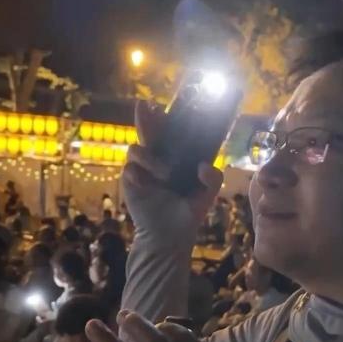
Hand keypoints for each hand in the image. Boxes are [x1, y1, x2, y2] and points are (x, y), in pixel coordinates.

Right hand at [123, 101, 223, 243]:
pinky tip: (148, 185)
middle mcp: (156, 159)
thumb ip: (213, 178)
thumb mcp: (207, 195)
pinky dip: (139, 174)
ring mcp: (141, 170)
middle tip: (145, 106)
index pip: (167, 132)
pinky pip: (129, 169)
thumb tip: (203, 165)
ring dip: (150, 158)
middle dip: (145, 118)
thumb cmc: (188, 212)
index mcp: (175, 158)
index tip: (163, 105)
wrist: (170, 236)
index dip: (163, 118)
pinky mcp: (130, 182)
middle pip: (147, 132)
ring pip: (136, 149)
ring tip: (164, 173)